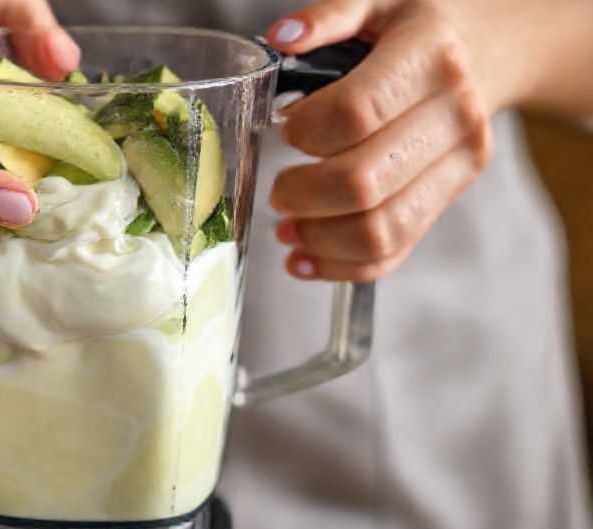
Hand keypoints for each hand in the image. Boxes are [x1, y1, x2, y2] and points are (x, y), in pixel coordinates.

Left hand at [266, 0, 513, 281]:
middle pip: (365, 182)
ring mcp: (460, 164)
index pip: (356, 113)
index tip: (284, 129)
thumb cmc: (414, 27)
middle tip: (279, 189)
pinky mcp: (451, 198)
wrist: (485, 49)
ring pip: (381, 228)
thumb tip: (280, 38)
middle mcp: (455, 115)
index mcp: (430, 58)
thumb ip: (327, 17)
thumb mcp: (376, 2)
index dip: (306, 130)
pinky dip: (342, 266)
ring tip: (286, 229)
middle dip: (303, 195)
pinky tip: (305, 259)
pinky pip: (396, 250)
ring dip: (319, 239)